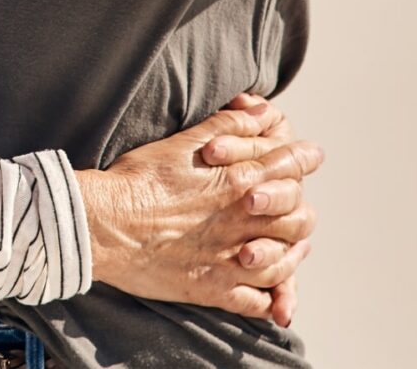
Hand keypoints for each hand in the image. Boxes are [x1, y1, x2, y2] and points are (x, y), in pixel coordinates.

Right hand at [76, 93, 321, 325]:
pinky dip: (270, 299)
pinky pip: (257, 301)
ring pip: (284, 262)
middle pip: (298, 218)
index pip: (291, 166)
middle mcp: (242, 219)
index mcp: (238, 180)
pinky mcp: (213, 288)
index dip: (305, 159)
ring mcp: (230, 257)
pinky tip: (269, 294)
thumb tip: (262, 114)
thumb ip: (229, 125)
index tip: (312, 155)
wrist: (104, 222)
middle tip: (298, 209)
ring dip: (292, 256)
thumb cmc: (137, 179)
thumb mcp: (184, 142)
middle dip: (300, 210)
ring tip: (292, 252)